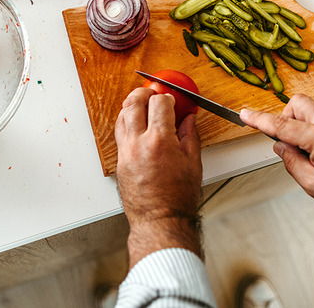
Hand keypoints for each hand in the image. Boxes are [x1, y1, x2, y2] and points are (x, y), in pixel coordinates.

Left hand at [115, 87, 202, 265]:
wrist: (160, 220)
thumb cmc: (178, 198)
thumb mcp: (193, 163)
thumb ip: (191, 136)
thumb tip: (189, 119)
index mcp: (161, 141)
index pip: (159, 103)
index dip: (167, 96)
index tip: (172, 99)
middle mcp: (139, 143)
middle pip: (134, 103)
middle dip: (144, 93)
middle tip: (152, 93)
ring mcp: (126, 152)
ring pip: (121, 116)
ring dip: (131, 106)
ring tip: (142, 105)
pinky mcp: (120, 161)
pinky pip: (119, 133)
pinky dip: (127, 122)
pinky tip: (136, 124)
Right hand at [240, 94, 313, 233]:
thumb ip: (292, 164)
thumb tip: (281, 149)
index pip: (282, 125)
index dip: (259, 120)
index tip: (246, 114)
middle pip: (296, 104)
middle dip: (285, 118)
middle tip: (286, 142)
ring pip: (310, 110)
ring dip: (300, 125)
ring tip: (307, 155)